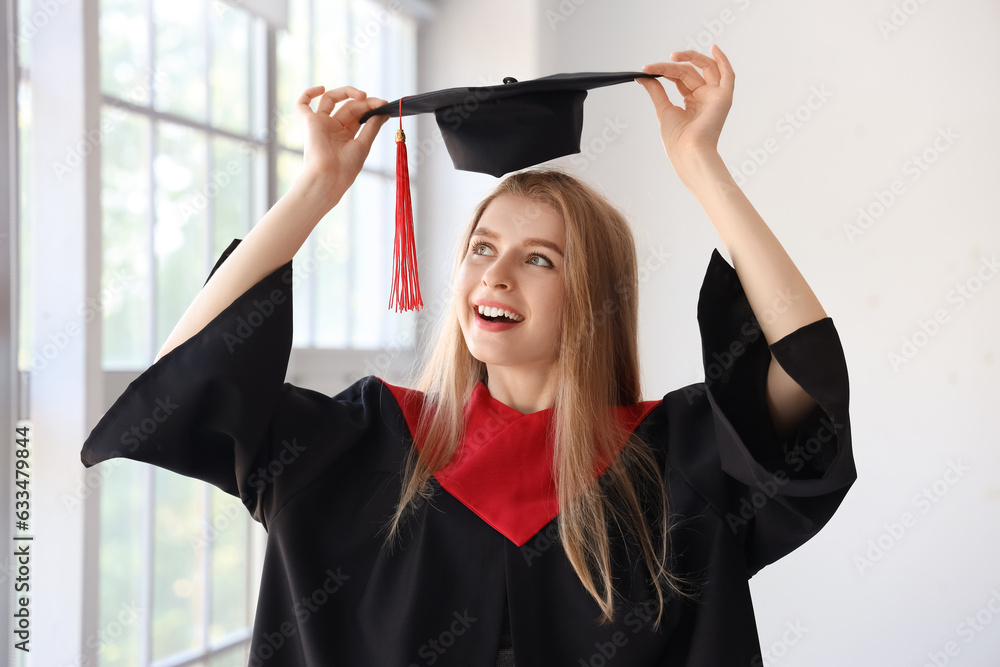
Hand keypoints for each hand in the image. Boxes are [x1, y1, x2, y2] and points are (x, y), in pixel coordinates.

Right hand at [294, 86, 389, 196]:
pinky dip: (308, 93)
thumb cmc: (345, 167)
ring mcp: (321, 124)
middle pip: (349, 106)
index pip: (358, 115)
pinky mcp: (309, 122)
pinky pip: (302, 104)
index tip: (384, 105)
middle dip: (365, 103)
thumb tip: (384, 112)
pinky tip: (321, 88)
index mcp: (345, 136)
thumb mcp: (363, 144)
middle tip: (378, 103)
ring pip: (330, 99)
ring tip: (363, 96)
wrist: (329, 177)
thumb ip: (372, 126)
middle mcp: (332, 128)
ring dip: (347, 92)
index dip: (371, 108)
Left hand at [637, 45, 733, 183]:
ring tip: (673, 56)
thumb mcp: (663, 110)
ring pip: (705, 68)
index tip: (647, 69)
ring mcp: (715, 97)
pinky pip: (728, 75)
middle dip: (670, 68)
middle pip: (690, 72)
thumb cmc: (677, 140)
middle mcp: (705, 98)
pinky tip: (714, 48)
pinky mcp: (724, 97)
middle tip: (653, 68)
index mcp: (692, 103)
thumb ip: (656, 91)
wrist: (688, 152)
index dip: (665, 71)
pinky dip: (723, 60)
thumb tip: (643, 76)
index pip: (680, 78)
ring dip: (690, 59)